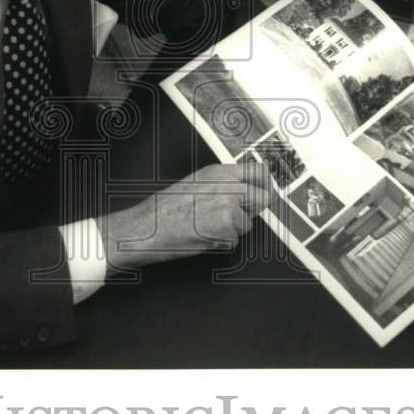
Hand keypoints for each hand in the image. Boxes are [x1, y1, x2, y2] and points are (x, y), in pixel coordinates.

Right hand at [97, 162, 272, 273]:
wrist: (147, 228)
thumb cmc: (165, 208)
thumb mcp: (197, 182)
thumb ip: (223, 183)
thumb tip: (245, 190)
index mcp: (220, 172)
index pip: (260, 172)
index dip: (265, 184)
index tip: (264, 191)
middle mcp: (229, 187)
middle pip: (263, 198)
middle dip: (253, 210)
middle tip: (237, 216)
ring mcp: (229, 209)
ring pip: (247, 223)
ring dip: (233, 229)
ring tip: (208, 226)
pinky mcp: (226, 231)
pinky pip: (235, 240)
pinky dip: (222, 242)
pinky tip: (203, 236)